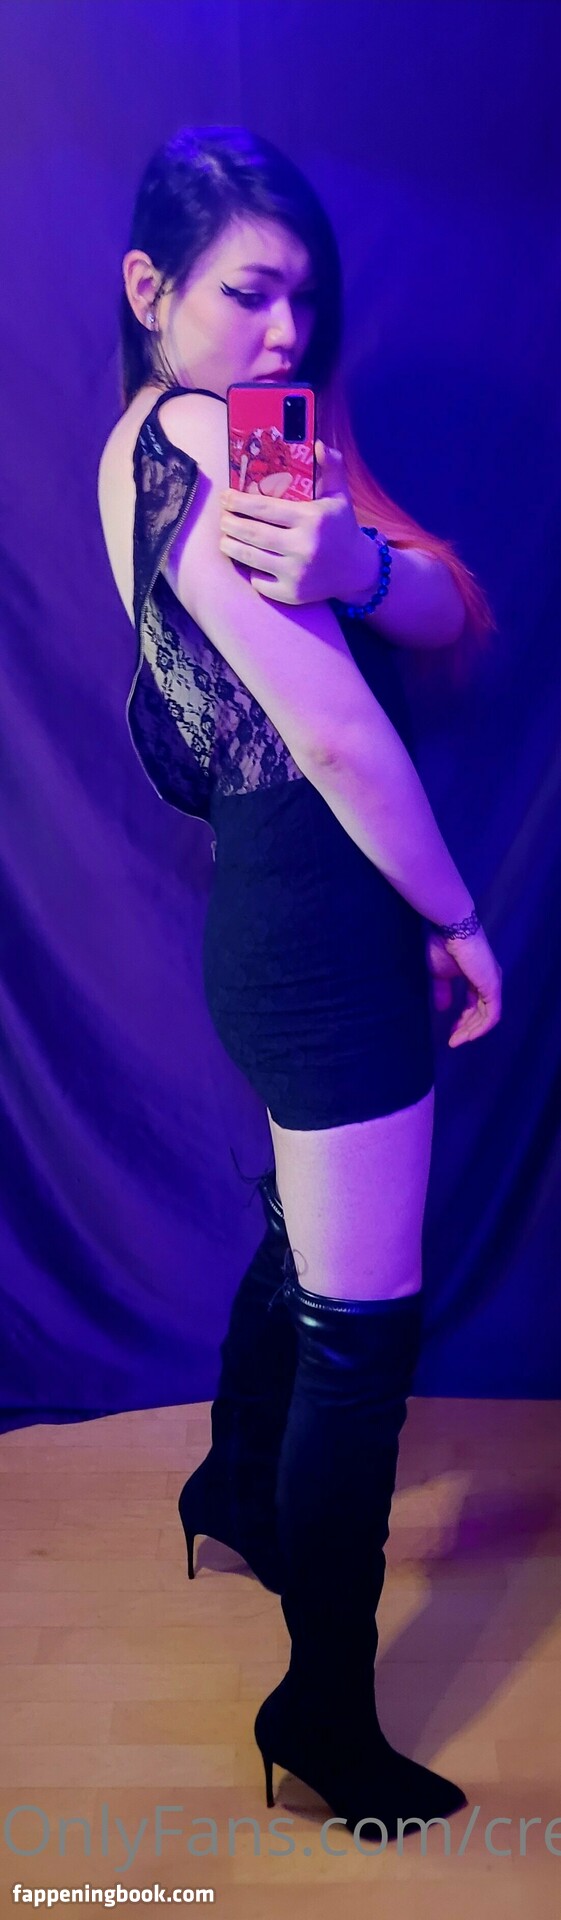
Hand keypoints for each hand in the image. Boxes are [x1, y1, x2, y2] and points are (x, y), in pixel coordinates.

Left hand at [219, 441, 369, 604]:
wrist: (356, 571)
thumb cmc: (341, 528)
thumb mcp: (339, 496)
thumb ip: (330, 468)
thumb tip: (318, 444)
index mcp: (312, 518)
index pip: (265, 508)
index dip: (239, 502)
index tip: (225, 497)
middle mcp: (303, 546)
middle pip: (253, 533)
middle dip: (230, 523)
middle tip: (222, 518)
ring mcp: (296, 573)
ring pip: (250, 558)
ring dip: (231, 546)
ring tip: (225, 537)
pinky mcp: (292, 594)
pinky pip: (259, 582)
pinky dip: (249, 571)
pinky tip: (246, 560)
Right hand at [426, 929, 502, 1046]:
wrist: (451, 929)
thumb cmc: (443, 946)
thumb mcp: (440, 974)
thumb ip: (443, 992)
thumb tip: (442, 1009)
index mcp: (478, 976)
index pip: (475, 1003)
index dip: (463, 1019)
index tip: (450, 1031)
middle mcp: (489, 980)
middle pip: (482, 1012)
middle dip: (467, 1028)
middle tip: (453, 1041)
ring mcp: (493, 983)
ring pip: (488, 1016)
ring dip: (472, 1031)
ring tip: (456, 1041)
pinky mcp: (493, 986)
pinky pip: (492, 1014)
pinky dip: (481, 1028)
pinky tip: (468, 1035)